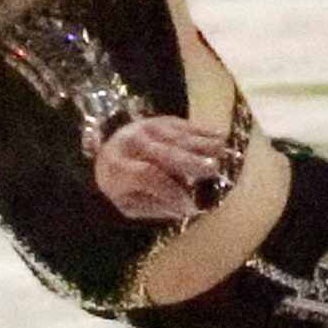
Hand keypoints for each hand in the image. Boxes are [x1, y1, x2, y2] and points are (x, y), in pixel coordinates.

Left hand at [94, 114, 228, 221]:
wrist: (105, 154)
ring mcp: (147, 128)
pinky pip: (183, 125)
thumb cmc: (121, 187)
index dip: (170, 190)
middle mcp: (132, 143)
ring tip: (222, 151)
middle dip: (190, 160)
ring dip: (201, 143)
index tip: (189, 205)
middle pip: (165, 151)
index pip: (147, 175)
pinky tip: (220, 137)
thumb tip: (185, 206)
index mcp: (119, 167)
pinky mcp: (161, 121)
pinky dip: (203, 131)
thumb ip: (155, 206)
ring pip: (176, 136)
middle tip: (213, 168)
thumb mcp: (128, 204)